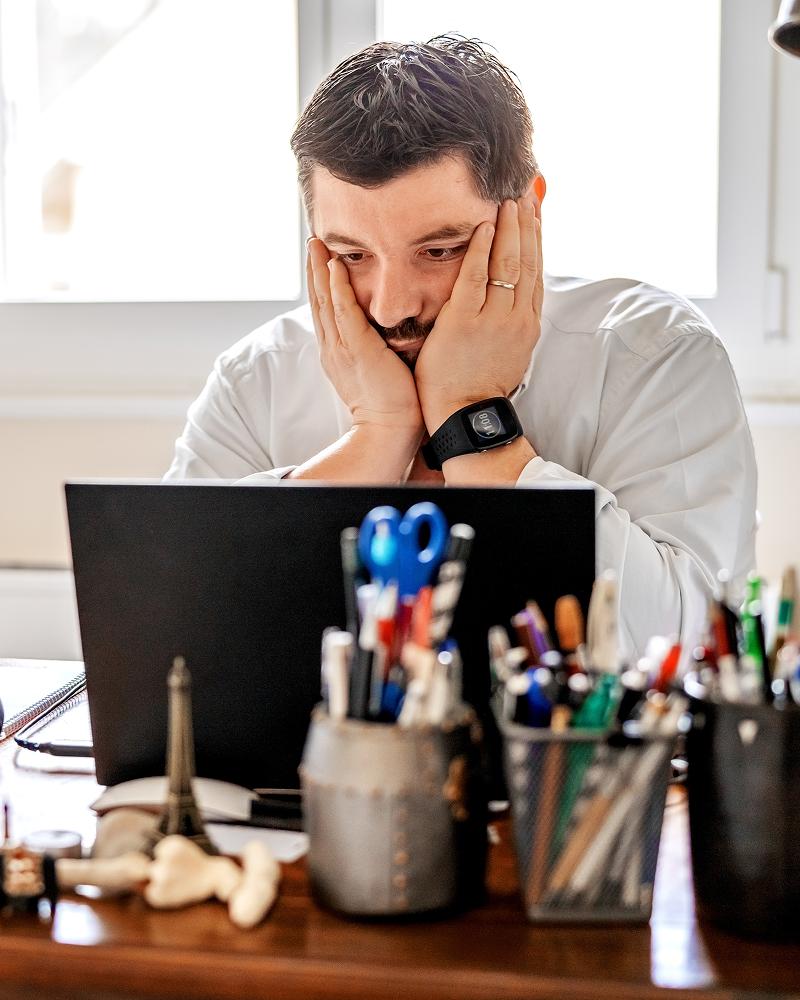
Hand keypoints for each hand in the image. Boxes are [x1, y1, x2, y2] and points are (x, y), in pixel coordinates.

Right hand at [307, 238, 423, 440]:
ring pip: (325, 300)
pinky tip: (333, 266)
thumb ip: (380, 348)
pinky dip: (337, 288)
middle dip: (313, 269)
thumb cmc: (393, 405)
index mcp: (339, 352)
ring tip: (316, 242)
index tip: (320, 258)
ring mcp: (342, 348)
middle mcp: (334, 347)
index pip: (327, 310)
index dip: (321, 283)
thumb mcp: (380, 369)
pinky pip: (343, 312)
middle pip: (319, 300)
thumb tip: (393, 333)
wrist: (388, 430)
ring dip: (319, 269)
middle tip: (311, 239)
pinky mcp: (357, 350)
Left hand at [414, 195, 542, 433]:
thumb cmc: (478, 386)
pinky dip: (481, 248)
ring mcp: (493, 319)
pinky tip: (484, 224)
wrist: (465, 414)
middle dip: (528, 224)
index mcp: (527, 325)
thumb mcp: (508, 353)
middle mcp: (517, 318)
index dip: (537, 240)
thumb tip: (514, 300)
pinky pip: (476, 276)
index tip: (535, 213)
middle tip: (525, 194)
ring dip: (509, 228)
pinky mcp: (466, 321)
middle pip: (528, 261)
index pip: (537, 272)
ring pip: (508, 264)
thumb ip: (511, 323)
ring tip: (508, 200)